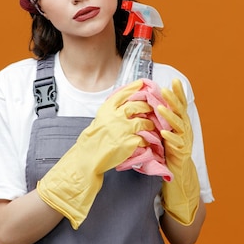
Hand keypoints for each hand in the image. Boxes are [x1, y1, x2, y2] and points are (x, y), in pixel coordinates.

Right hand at [37, 79, 154, 228]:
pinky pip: (145, 137)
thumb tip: (124, 106)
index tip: (144, 83)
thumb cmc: (91, 143)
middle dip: (149, 104)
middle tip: (157, 105)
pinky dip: (151, 138)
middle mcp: (115, 116)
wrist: (86, 160)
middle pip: (138, 105)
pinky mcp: (129, 142)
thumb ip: (111, 113)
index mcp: (106, 110)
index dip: (135, 87)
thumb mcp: (99, 122)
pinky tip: (154, 140)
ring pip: (144, 121)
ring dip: (152, 123)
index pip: (123, 93)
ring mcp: (123, 129)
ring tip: (156, 125)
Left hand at [157, 79, 200, 225]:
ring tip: (160, 107)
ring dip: (169, 117)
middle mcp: (185, 131)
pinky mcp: (181, 155)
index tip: (173, 80)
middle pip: (181, 113)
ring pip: (179, 127)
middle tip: (166, 89)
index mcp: (181, 125)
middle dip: (174, 100)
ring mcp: (185, 143)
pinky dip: (170, 138)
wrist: (180, 177)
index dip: (178, 93)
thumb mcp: (166, 134)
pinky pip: (176, 145)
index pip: (180, 106)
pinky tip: (163, 132)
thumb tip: (151, 104)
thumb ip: (162, 121)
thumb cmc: (170, 153)